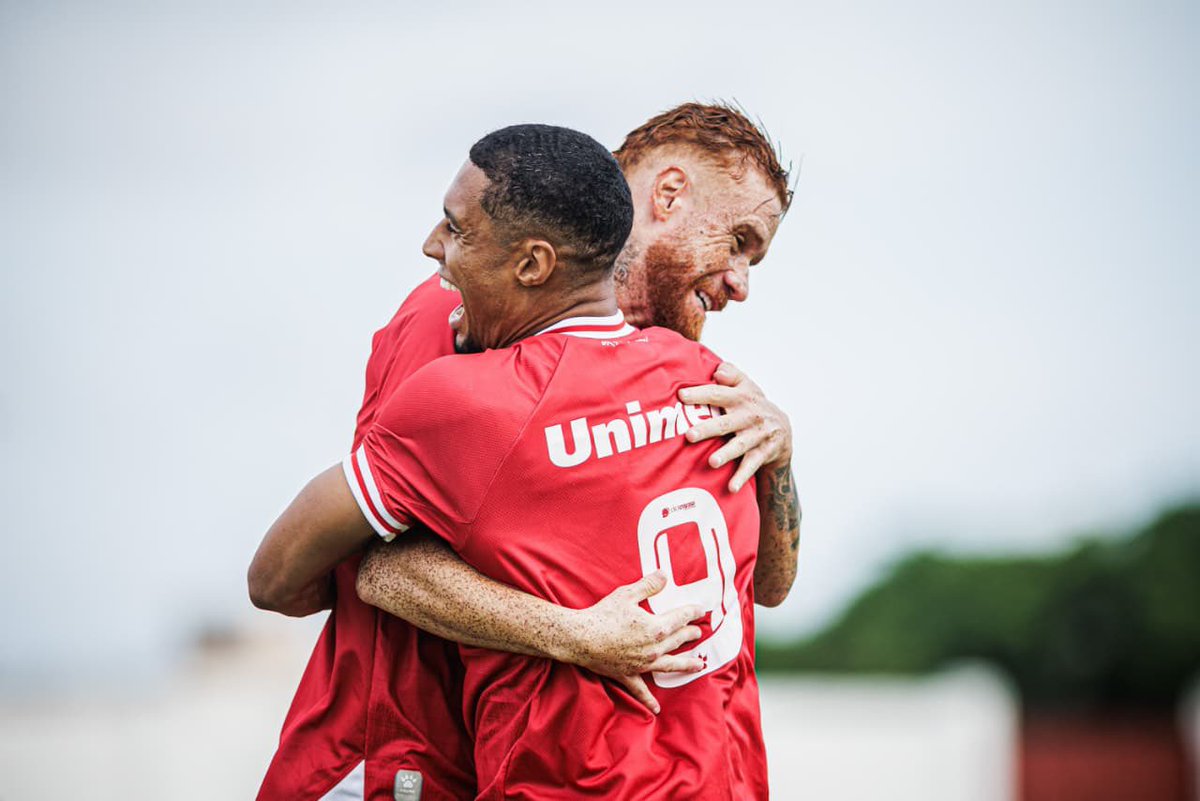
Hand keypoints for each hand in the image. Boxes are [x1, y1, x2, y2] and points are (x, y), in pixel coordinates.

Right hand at [565, 572, 705, 713]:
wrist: (580, 638)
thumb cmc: (603, 614)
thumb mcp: (627, 594)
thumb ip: (648, 585)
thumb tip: (665, 575)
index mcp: (656, 628)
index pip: (681, 619)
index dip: (692, 613)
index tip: (700, 611)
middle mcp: (654, 649)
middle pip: (678, 640)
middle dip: (690, 635)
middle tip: (698, 633)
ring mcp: (642, 664)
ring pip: (670, 666)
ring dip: (686, 665)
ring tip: (699, 665)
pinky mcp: (628, 675)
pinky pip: (641, 690)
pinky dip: (649, 700)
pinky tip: (656, 709)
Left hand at [679, 362, 792, 492]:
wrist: (783, 429)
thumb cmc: (752, 405)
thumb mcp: (746, 386)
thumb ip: (732, 374)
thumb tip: (718, 370)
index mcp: (741, 397)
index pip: (718, 394)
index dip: (700, 394)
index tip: (681, 396)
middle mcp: (749, 416)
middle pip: (726, 422)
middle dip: (708, 428)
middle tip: (689, 435)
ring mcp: (757, 435)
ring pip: (740, 446)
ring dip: (726, 454)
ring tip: (712, 462)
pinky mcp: (764, 453)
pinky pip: (751, 466)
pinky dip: (742, 477)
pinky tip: (731, 487)